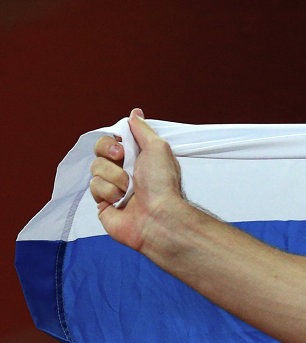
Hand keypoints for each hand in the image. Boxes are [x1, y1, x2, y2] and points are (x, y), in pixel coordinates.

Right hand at [90, 108, 189, 253]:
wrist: (158, 216)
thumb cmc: (162, 183)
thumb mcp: (157, 148)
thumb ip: (143, 130)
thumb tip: (135, 113)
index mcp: (137, 158)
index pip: (111, 140)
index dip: (111, 142)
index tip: (122, 148)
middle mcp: (124, 171)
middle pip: (98, 151)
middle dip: (109, 155)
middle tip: (123, 162)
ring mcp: (112, 187)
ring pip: (95, 169)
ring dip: (114, 177)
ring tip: (130, 190)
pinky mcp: (103, 203)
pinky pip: (94, 187)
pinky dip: (108, 192)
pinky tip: (121, 202)